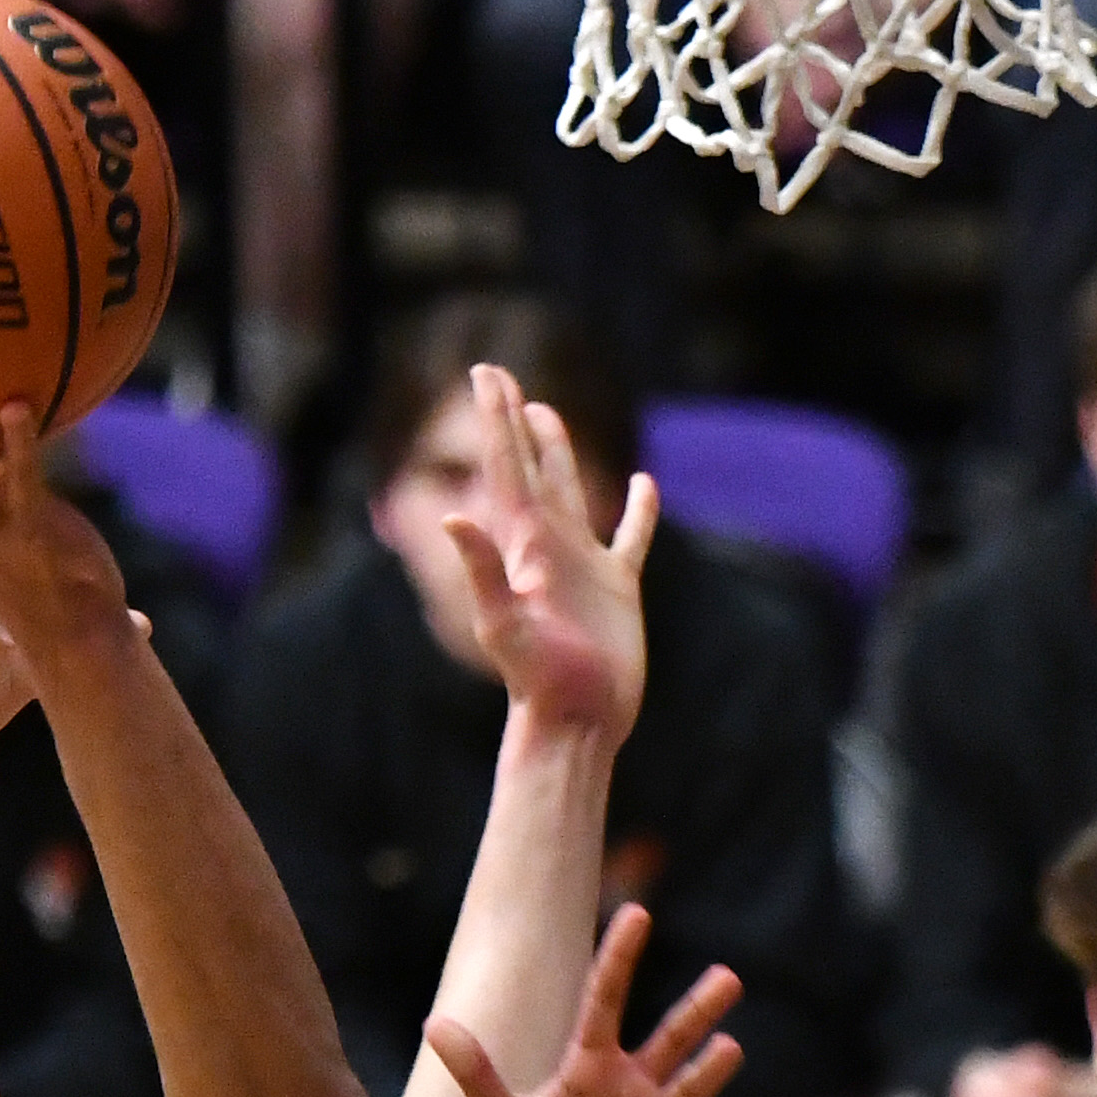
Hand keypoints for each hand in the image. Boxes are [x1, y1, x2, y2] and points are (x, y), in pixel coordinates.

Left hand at [425, 906, 750, 1096]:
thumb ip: (476, 1076)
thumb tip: (434, 1024)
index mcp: (590, 1068)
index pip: (605, 1001)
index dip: (620, 958)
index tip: (638, 912)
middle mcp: (632, 1088)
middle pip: (669, 1038)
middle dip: (698, 1008)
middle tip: (729, 976)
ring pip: (692, 1090)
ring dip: (710, 1072)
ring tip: (730, 1048)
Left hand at [428, 363, 651, 743]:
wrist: (576, 724)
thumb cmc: (541, 683)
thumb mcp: (505, 626)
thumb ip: (481, 572)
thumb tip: (451, 518)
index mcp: (524, 547)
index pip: (507, 468)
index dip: (496, 419)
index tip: (485, 372)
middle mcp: (548, 548)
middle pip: (530, 469)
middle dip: (514, 423)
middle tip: (501, 377)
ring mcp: (582, 567)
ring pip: (570, 493)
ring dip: (558, 453)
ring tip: (546, 413)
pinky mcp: (616, 591)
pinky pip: (629, 539)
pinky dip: (638, 511)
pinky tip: (644, 485)